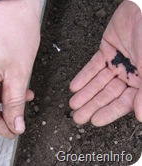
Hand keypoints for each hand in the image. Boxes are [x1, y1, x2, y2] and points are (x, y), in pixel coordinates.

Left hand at [69, 1, 141, 125]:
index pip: (124, 102)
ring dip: (85, 94)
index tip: (95, 121)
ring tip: (73, 104)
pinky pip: (93, 67)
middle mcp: (131, 74)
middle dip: (92, 106)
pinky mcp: (106, 51)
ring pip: (98, 82)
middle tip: (78, 117)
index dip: (109, 112)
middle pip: (108, 94)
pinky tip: (74, 87)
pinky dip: (83, 77)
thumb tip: (141, 116)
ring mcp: (117, 63)